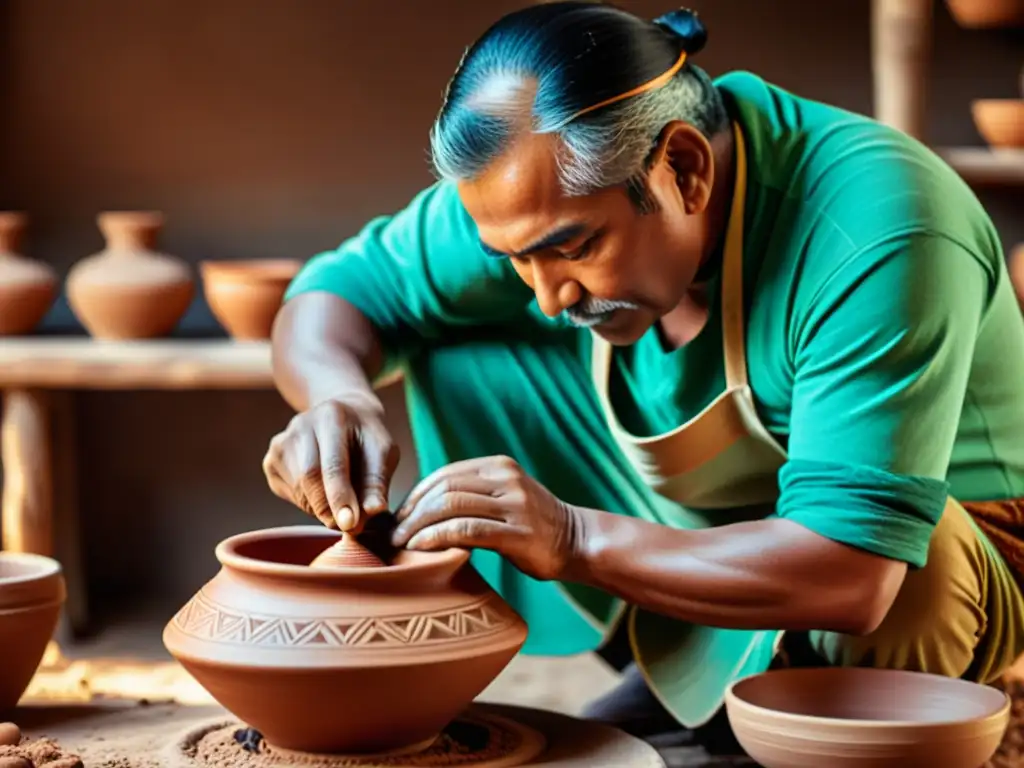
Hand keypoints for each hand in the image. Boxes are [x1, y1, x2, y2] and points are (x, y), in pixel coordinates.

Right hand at [262, 396, 399, 530]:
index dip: (340, 497)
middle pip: (308, 477)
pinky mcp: (271, 460)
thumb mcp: (382, 451)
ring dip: (321, 507)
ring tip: (342, 502)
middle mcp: (301, 425)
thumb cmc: (366, 437)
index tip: (350, 524)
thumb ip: (377, 481)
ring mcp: (281, 443)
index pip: (332, 463)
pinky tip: (324, 492)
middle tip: (349, 525)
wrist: (344, 416)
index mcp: (331, 416)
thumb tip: (372, 511)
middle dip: (329, 508)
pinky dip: (309, 503)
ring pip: (297, 489)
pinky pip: (289, 493)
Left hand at [390, 456, 582, 580]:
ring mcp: (514, 504)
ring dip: (418, 525)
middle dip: (412, 511)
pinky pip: (467, 530)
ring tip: (400, 543)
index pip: (445, 475)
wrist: (578, 542)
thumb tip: (422, 510)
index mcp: (499, 466)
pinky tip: (421, 548)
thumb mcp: (505, 498)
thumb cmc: (534, 527)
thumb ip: (473, 496)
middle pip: (444, 488)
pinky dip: (437, 537)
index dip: (415, 495)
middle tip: (392, 534)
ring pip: (451, 506)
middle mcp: (506, 479)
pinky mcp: (518, 532)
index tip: (399, 518)